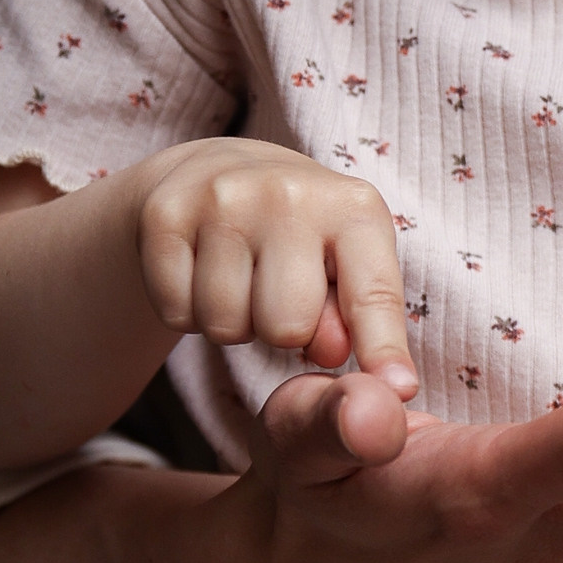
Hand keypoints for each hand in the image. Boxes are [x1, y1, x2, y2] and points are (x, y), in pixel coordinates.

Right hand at [133, 137, 415, 391]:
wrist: (216, 172)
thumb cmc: (299, 235)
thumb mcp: (346, 265)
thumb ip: (357, 320)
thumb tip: (346, 360)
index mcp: (354, 208)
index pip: (373, 294)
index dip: (383, 349)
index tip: (399, 389)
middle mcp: (289, 194)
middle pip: (286, 327)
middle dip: (281, 331)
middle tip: (275, 292)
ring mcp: (221, 199)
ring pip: (225, 326)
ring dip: (231, 322)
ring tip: (240, 279)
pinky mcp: (163, 215)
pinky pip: (176, 313)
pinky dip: (186, 311)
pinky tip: (201, 272)